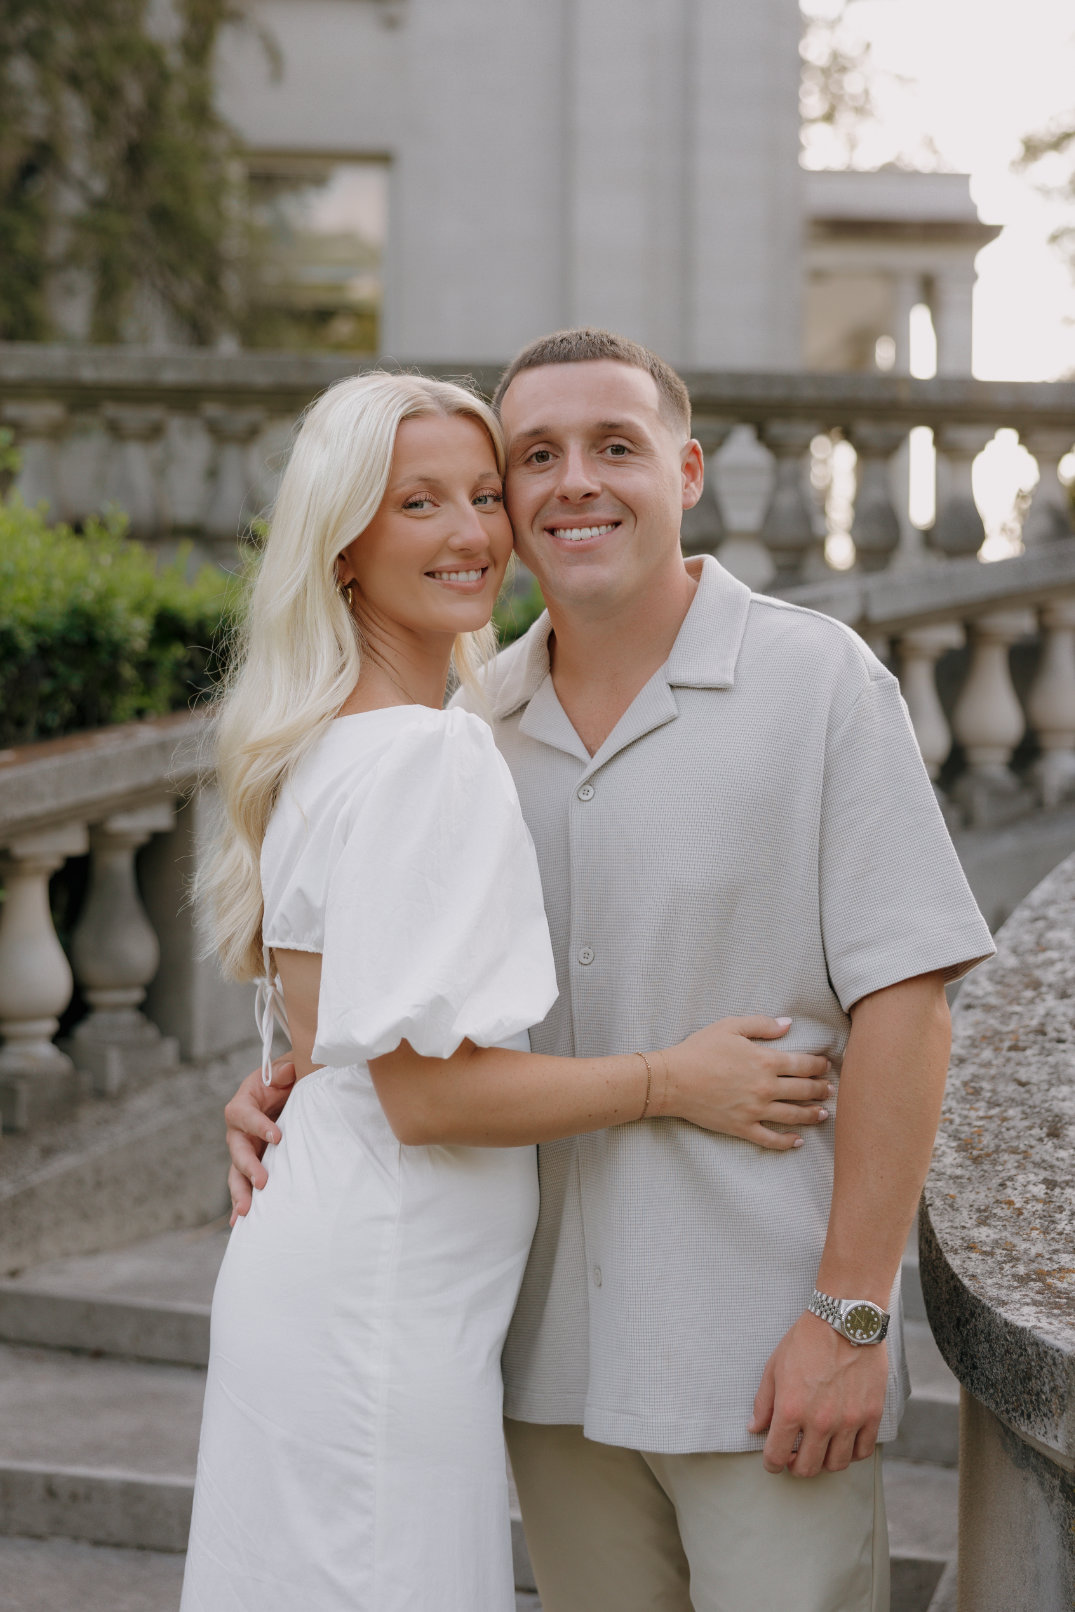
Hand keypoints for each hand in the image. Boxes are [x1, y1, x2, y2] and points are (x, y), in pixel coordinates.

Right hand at [225, 1055, 296, 1223]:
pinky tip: (239, 1224)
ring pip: (236, 1171)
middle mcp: (239, 1128)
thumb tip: (287, 1072)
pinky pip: (243, 1183)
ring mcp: (244, 1147)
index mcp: (245, 1101)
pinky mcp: (252, 1162)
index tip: (278, 1137)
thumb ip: (285, 1070)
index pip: (244, 1114)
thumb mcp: (287, 1068)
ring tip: (244, 1213)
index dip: (258, 1125)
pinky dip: (240, 1201)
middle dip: (247, 1167)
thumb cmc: (289, 1077)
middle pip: (236, 1148)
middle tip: (262, 1183)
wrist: (290, 1089)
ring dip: (239, 1192)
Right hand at [657, 1017, 832, 1149]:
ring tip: (824, 1114)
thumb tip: (788, 1025)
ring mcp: (756, 1110)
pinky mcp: (742, 1127)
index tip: (826, 1066)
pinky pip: (770, 1138)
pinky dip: (787, 1142)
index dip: (819, 1065)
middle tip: (830, 1090)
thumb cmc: (699, 1049)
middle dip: (821, 1090)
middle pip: (804, 1090)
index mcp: (766, 1061)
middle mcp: (766, 1088)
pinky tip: (797, 1141)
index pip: (803, 1064)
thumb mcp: (730, 1026)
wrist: (673, 1080)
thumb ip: (762, 1025)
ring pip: (793, 1115)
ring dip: (812, 1114)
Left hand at [748, 1310, 887, 1475]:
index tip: (774, 1460)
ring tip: (819, 1448)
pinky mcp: (871, 1415)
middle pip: (807, 1468)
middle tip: (795, 1455)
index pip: (777, 1456)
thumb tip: (755, 1429)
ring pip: (836, 1465)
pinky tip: (843, 1441)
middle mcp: (820, 1421)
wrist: (844, 1320)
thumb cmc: (807, 1341)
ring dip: (824, 1462)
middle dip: (796, 1466)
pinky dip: (852, 1453)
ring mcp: (849, 1420)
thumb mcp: (774, 1368)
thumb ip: (764, 1403)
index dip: (772, 1463)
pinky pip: (863, 1451)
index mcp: (792, 1410)